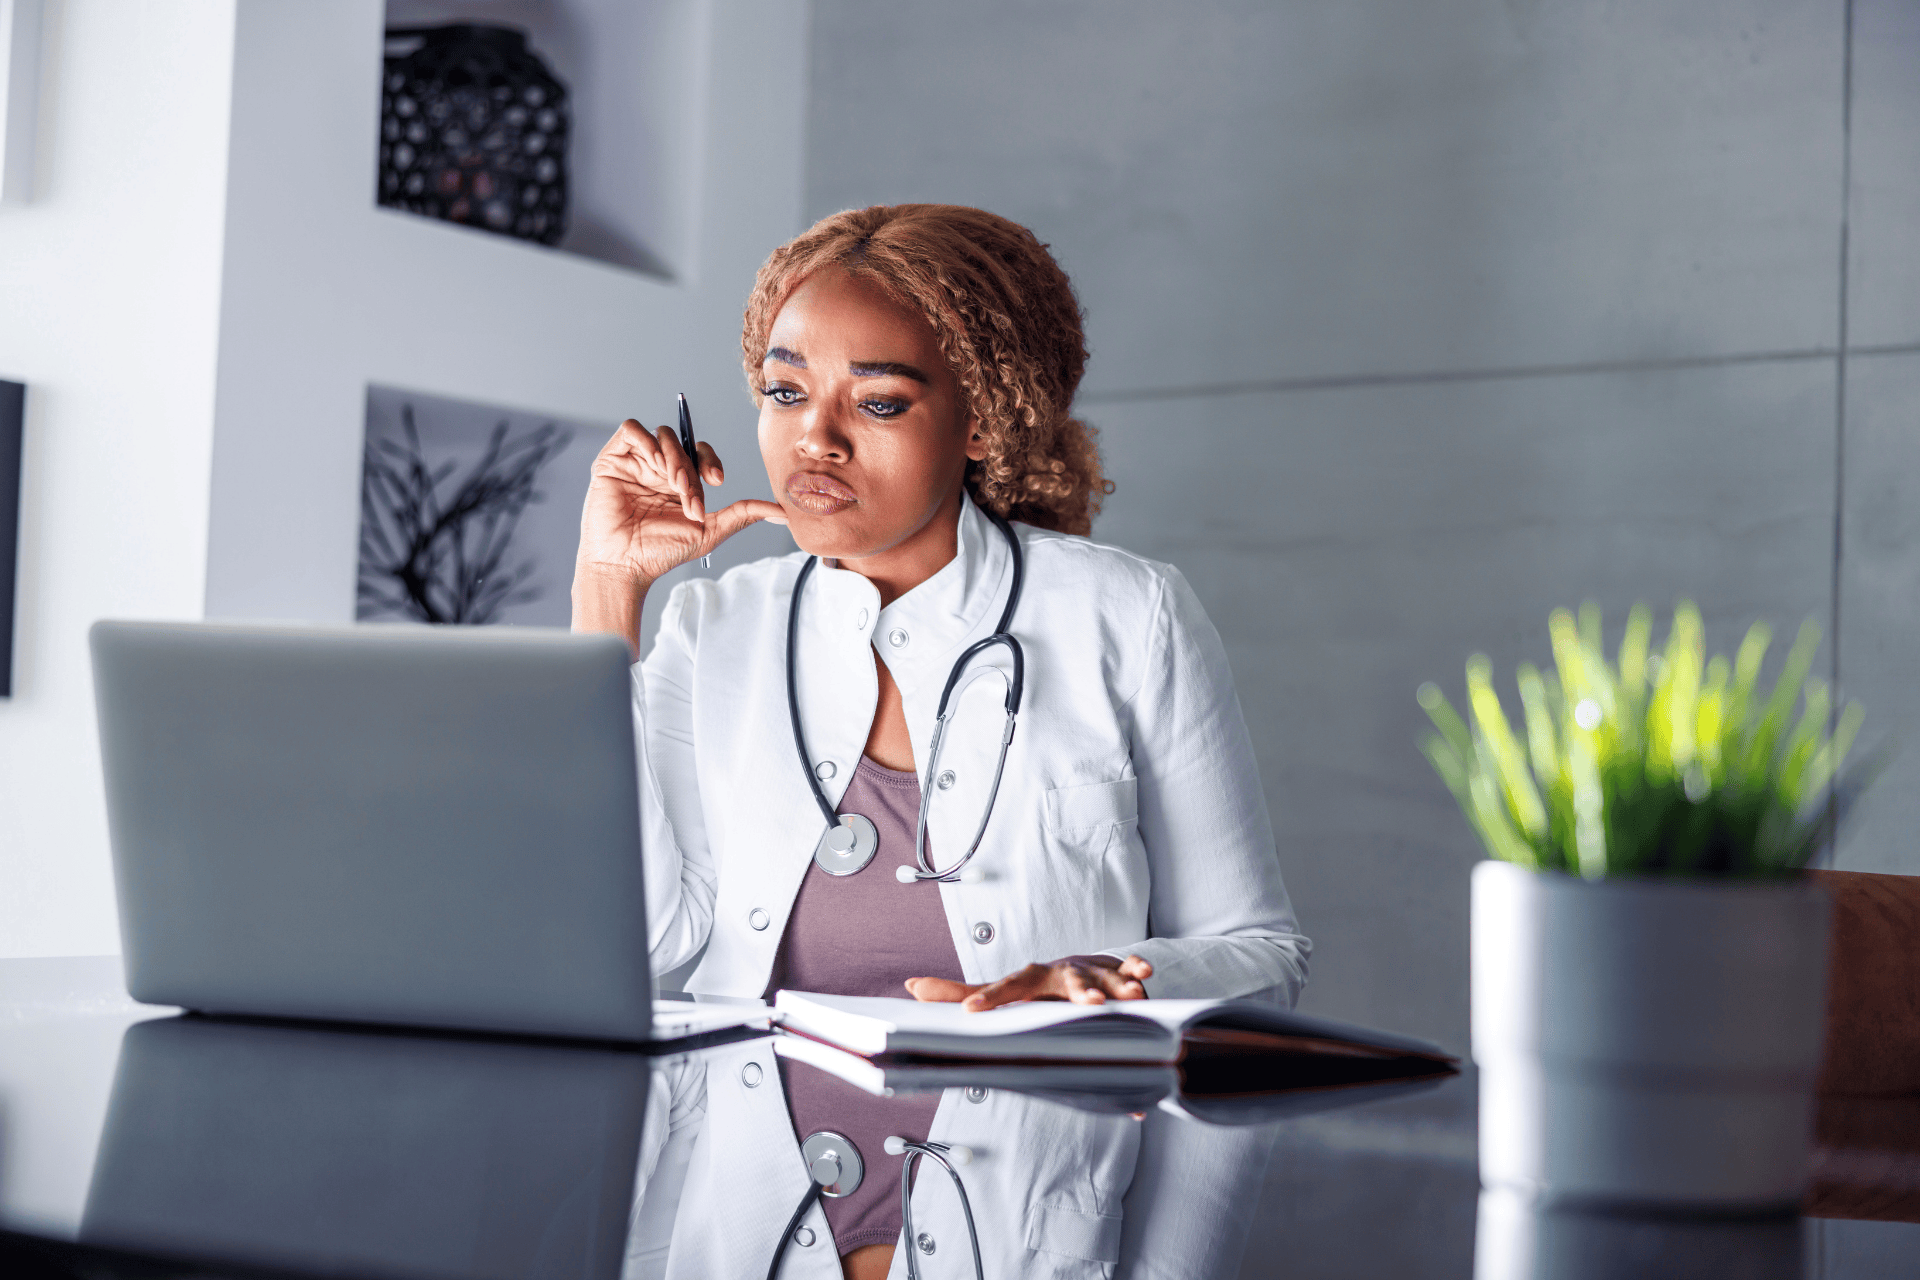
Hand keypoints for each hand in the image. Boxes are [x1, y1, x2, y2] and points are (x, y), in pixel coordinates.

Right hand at [575, 419, 785, 588]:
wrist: (626, 565)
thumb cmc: (662, 552)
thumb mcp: (710, 530)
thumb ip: (743, 514)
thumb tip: (784, 512)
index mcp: (678, 483)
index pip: (698, 453)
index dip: (710, 459)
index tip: (718, 481)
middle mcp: (656, 470)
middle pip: (682, 443)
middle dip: (692, 466)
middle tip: (692, 494)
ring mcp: (634, 464)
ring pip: (662, 436)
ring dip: (674, 457)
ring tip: (674, 485)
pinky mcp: (611, 461)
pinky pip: (631, 430)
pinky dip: (647, 442)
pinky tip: (655, 466)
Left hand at [905, 954, 1152, 1011]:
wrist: (1082, 967)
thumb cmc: (1035, 987)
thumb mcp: (999, 990)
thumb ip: (959, 992)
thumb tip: (910, 987)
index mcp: (1029, 979)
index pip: (1007, 988)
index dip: (990, 999)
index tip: (973, 1013)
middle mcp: (1061, 972)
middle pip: (1069, 982)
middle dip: (1081, 992)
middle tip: (1091, 1006)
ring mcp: (1092, 970)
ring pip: (1106, 978)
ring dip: (1119, 987)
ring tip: (1132, 996)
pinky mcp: (1119, 973)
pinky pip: (1131, 972)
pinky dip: (1140, 975)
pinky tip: (1147, 980)